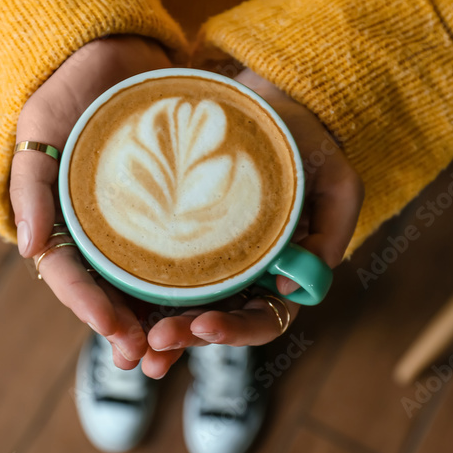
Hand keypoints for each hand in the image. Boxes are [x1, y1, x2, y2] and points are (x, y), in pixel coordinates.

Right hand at [10, 35, 171, 368]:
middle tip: (152, 358)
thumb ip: (30, 185)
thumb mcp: (39, 127)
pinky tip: (213, 301)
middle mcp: (100, 229)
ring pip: (148, 281)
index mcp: (63, 220)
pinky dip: (193, 280)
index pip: (72, 276)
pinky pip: (183, 249)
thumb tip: (25, 250)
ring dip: (161, 317)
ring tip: (181, 345)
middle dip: (129, 329)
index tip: (115, 333)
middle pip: (111, 291)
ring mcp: (138, 220)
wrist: (114, 45)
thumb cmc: (69, 87)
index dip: (90, 308)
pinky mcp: (174, 204)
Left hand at [141, 69, 363, 377]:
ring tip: (134, 343)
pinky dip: (138, 299)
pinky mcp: (175, 245)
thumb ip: (331, 234)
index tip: (206, 325)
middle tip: (156, 341)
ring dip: (157, 331)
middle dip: (186, 337)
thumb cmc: (307, 146)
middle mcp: (241, 279)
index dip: (236, 331)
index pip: (261, 320)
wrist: (269, 108)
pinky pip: (155, 278)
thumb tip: (289, 285)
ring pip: (181, 309)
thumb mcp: (336, 184)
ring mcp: (206, 265)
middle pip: (214, 323)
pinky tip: (116, 310)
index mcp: (279, 276)